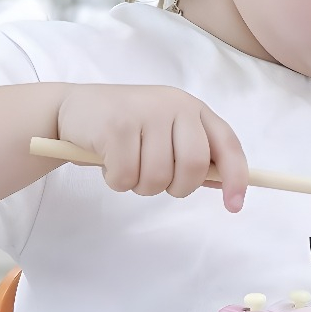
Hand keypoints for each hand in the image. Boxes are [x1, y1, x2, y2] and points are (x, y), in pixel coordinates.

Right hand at [56, 84, 247, 212]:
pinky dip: (116, 180)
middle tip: (154, 180)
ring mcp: (145, 112)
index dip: (236, 177)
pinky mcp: (116, 126)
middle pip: (193, 166)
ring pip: (158, 177)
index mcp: (192, 108)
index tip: (234, 206)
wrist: (75, 109)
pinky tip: (108, 160)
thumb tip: (223, 184)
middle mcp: (174, 105)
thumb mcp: (165, 133)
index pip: (226, 143)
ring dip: (140, 185)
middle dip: (176, 187)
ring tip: (126, 165)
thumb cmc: (126, 127)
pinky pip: (126, 177)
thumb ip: (192, 154)